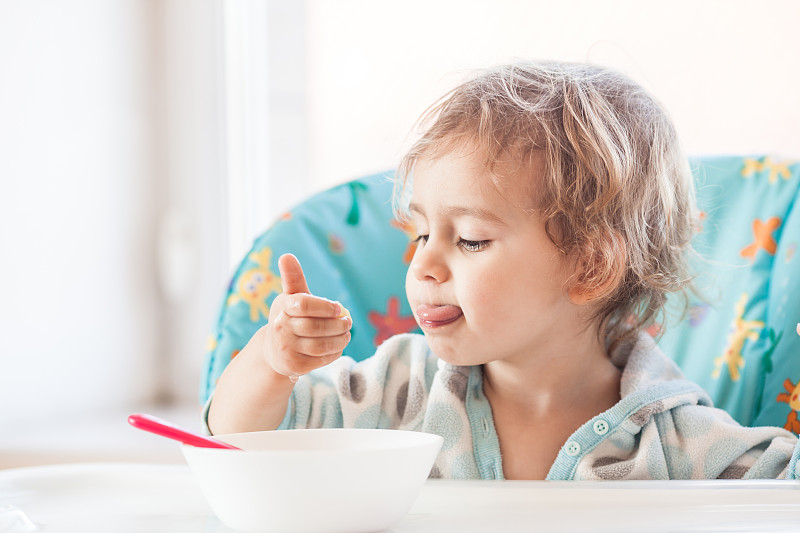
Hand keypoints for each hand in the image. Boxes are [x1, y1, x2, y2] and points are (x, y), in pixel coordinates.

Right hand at [263, 253, 351, 381]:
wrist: (274, 352)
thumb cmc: (288, 318)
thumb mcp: (290, 298)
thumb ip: (293, 278)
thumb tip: (286, 255)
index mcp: (282, 308)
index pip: (304, 304)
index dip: (325, 307)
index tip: (337, 308)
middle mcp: (280, 328)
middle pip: (316, 327)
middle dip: (338, 324)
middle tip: (348, 322)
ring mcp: (286, 349)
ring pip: (321, 345)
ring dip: (340, 340)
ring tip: (346, 334)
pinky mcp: (295, 366)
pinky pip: (321, 359)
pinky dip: (334, 352)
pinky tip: (338, 346)